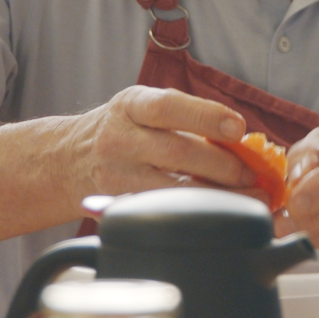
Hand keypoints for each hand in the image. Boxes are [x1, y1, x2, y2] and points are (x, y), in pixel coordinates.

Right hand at [62, 86, 252, 200]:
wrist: (65, 159)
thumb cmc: (122, 129)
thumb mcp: (143, 108)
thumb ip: (185, 116)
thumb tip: (243, 138)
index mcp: (130, 105)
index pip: (168, 106)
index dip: (206, 116)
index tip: (239, 128)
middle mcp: (120, 139)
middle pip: (177, 151)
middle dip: (223, 165)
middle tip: (253, 173)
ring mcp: (116, 175)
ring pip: (172, 188)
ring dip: (216, 193)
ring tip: (248, 195)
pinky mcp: (117, 206)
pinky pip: (162, 210)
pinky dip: (195, 211)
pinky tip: (218, 211)